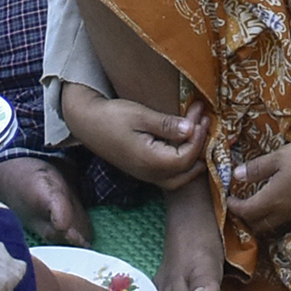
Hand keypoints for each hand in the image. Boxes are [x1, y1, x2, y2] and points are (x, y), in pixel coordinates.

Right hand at [63, 84, 206, 188]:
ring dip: (194, 156)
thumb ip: (167, 125)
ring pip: (181, 177)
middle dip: (200, 145)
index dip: (198, 136)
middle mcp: (150, 174)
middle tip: (204, 119)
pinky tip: (185, 142)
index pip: (187, 156)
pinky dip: (183, 162)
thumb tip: (191, 129)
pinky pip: (171, 175)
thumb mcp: (140, 115)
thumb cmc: (111, 116)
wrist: (86, 123)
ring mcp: (146, 175)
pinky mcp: (143, 171)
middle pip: (188, 169)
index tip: (201, 114)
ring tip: (200, 131)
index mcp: (151, 161)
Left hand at [223, 139, 290, 232]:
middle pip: (258, 225)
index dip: (233, 207)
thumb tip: (236, 175)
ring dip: (260, 220)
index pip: (246, 211)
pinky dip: (275, 217)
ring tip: (256, 208)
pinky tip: (276, 205)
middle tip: (240, 207)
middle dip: (245, 218)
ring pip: (272, 225)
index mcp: (271, 199)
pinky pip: (285, 220)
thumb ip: (257, 168)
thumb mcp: (278, 157)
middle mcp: (282, 211)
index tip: (227, 200)